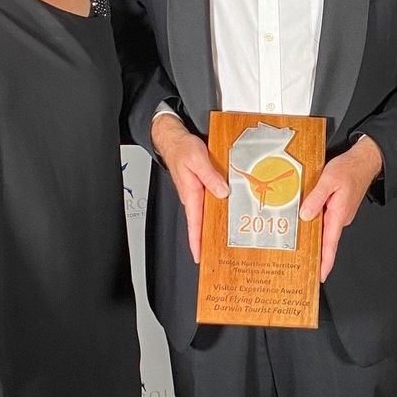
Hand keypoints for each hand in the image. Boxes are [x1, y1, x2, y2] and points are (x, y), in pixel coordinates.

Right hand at [151, 113, 228, 263]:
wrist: (173, 139)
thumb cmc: (182, 148)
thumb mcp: (198, 159)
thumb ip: (211, 177)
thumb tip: (222, 192)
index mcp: (191, 194)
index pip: (194, 224)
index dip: (196, 242)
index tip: (199, 257)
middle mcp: (192, 196)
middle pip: (199, 224)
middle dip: (205, 241)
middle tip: (215, 256)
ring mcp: (196, 193)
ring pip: (204, 215)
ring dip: (211, 227)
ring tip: (222, 242)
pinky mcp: (200, 187)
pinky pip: (208, 203)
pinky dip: (214, 211)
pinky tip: (223, 214)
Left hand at [299, 137, 382, 281]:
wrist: (364, 161)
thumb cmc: (349, 169)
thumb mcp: (328, 180)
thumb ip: (316, 198)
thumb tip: (305, 215)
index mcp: (338, 214)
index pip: (331, 244)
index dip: (325, 262)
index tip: (320, 276)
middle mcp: (341, 218)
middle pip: (325, 240)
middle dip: (315, 253)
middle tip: (301, 264)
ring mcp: (340, 214)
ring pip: (324, 229)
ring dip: (313, 236)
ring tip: (298, 244)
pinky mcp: (338, 209)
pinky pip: (325, 220)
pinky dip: (316, 224)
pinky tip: (306, 222)